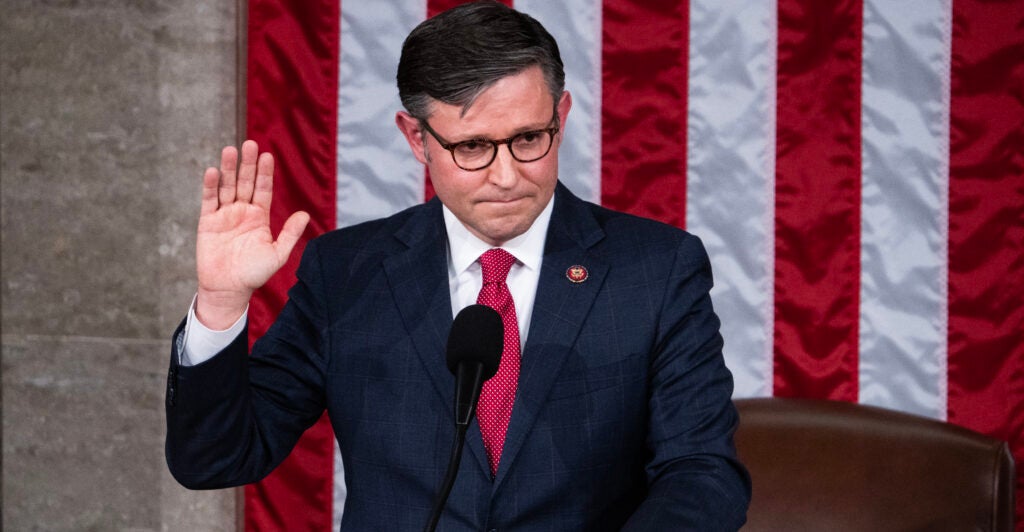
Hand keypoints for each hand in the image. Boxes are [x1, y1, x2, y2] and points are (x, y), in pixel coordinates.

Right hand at [194, 140, 309, 328]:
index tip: (268, 155)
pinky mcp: (208, 222)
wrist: (228, 289)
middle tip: (250, 144)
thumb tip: (305, 215)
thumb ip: (289, 233)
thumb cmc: (254, 274)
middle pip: (245, 182)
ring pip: (227, 187)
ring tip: (231, 150)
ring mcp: (224, 215)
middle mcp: (242, 211)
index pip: (263, 189)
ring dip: (229, 169)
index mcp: (259, 217)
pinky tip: (213, 171)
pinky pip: (209, 200)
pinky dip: (210, 186)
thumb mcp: (277, 253)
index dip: (265, 173)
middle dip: (248, 164)